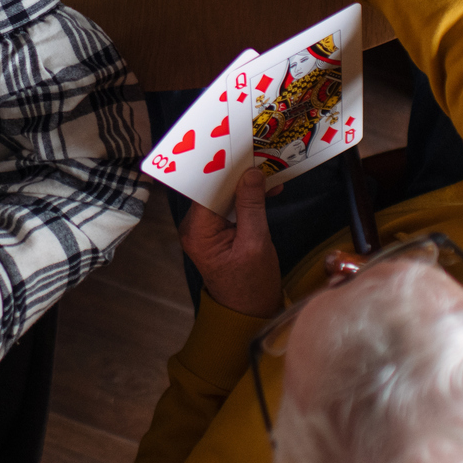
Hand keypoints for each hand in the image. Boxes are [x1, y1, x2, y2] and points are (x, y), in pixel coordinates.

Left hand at [179, 168, 281, 318]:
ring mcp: (204, 229)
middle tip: (258, 153)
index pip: (206, 188)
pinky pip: (228, 206)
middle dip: (236, 172)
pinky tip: (266, 189)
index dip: (223, 168)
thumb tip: (251, 174)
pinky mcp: (215, 231)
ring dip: (243, 184)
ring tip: (267, 169)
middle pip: (212, 188)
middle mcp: (195, 227)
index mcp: (198, 231)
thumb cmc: (252, 285)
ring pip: (222, 195)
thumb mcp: (256, 244)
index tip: (240, 149)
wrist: (249, 313)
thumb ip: (252, 207)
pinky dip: (245, 197)